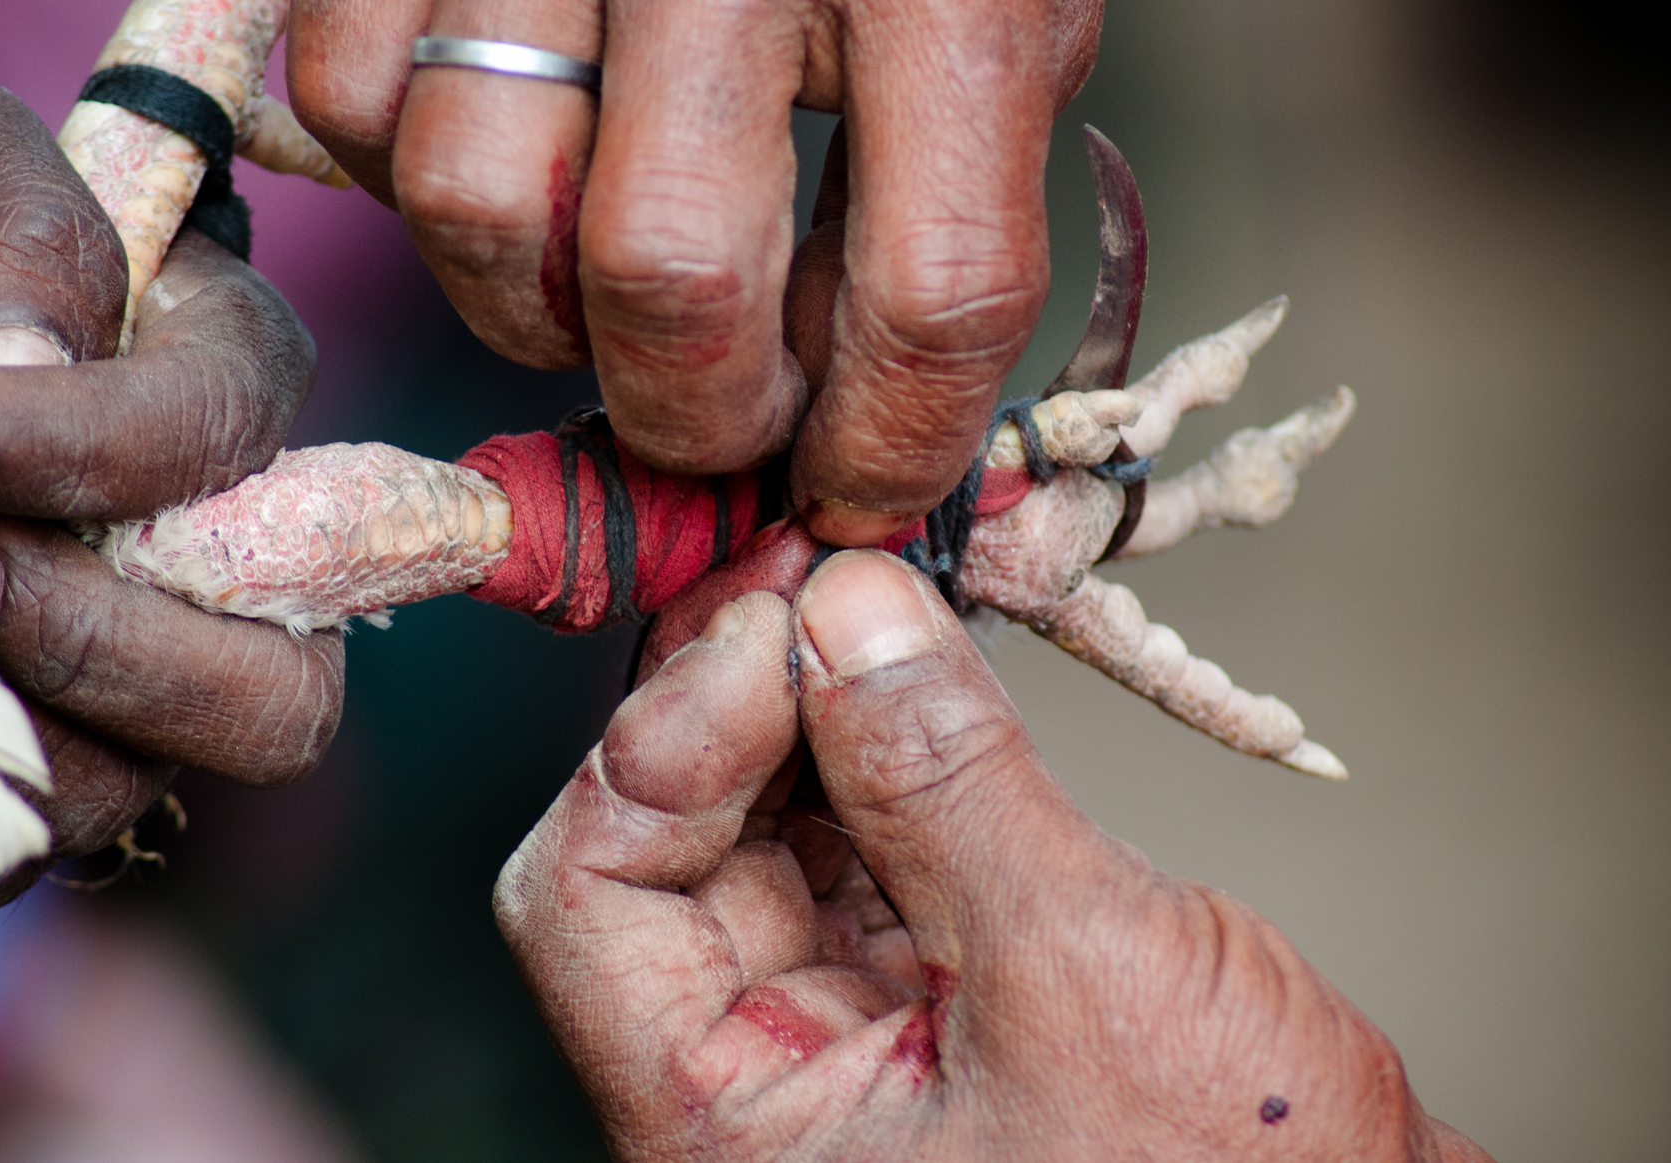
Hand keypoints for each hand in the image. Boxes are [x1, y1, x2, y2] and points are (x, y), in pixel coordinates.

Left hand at [0, 64, 342, 814]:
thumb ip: (13, 227)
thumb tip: (27, 370)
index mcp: (213, 379)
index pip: (238, 437)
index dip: (104, 454)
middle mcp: (203, 558)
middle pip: (274, 690)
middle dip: (100, 642)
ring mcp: (111, 683)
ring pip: (125, 787)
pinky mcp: (3, 765)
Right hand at [287, 0, 1123, 543]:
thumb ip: (971, 148)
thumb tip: (850, 373)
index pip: (930, 284)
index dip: (896, 443)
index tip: (867, 484)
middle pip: (665, 276)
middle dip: (698, 413)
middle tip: (725, 415)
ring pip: (474, 203)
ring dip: (543, 311)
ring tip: (607, 282)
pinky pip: (355, 92)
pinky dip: (421, 176)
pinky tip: (509, 144)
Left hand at [496, 551, 1491, 1159]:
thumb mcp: (1081, 972)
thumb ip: (945, 780)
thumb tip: (845, 607)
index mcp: (733, 1129)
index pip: (589, 900)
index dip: (664, 740)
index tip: (776, 619)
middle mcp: (760, 1085)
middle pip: (666, 845)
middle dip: (739, 691)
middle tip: (821, 565)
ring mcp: (845, 1033)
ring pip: (762, 827)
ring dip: (814, 699)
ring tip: (880, 589)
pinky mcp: (930, 986)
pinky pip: (861, 838)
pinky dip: (886, 741)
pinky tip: (926, 660)